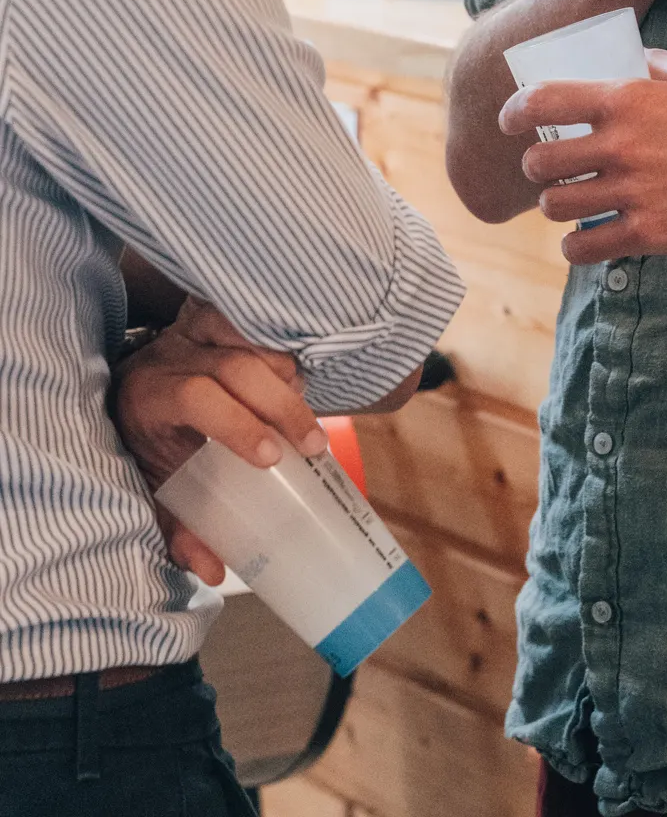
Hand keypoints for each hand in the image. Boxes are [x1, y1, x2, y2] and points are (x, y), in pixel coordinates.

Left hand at [112, 296, 327, 584]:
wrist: (131, 384)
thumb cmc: (147, 441)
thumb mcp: (153, 485)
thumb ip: (178, 528)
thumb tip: (214, 572)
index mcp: (150, 397)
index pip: (196, 397)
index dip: (238, 422)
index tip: (271, 458)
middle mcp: (173, 356)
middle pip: (236, 368)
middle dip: (280, 406)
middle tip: (313, 446)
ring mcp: (197, 331)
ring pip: (254, 345)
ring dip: (287, 380)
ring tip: (307, 419)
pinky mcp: (219, 318)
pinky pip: (260, 329)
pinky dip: (283, 357)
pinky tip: (296, 386)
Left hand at [501, 49, 666, 263]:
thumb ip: (656, 65)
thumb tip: (627, 58)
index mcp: (630, 97)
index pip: (544, 99)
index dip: (515, 110)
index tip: (509, 121)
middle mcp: (624, 144)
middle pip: (541, 160)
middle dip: (537, 165)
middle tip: (546, 167)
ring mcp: (635, 192)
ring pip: (557, 205)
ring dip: (557, 204)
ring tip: (570, 201)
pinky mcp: (651, 233)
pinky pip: (585, 248)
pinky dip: (577, 246)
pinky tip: (586, 239)